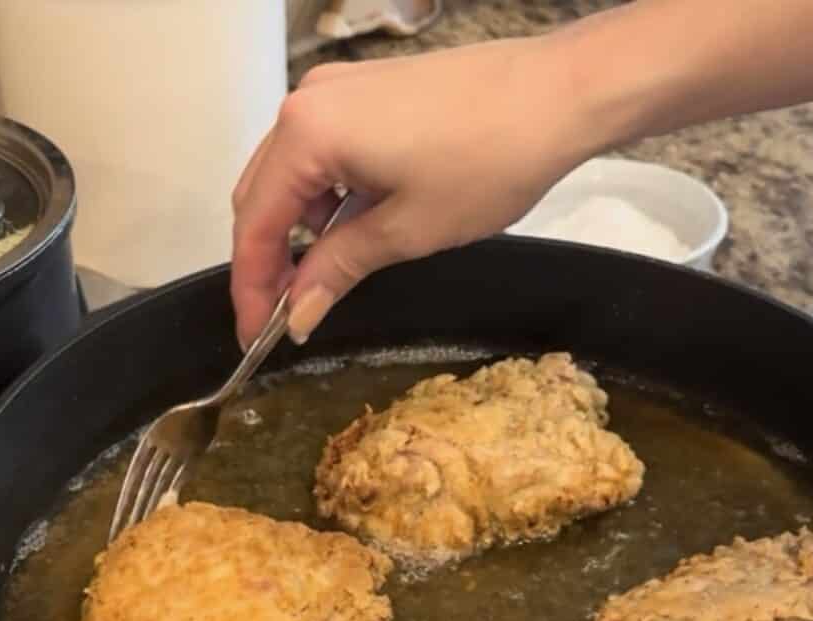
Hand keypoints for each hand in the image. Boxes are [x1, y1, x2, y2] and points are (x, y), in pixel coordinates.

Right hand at [230, 31, 600, 345]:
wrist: (559, 94)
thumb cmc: (487, 162)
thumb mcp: (406, 232)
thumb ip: (338, 270)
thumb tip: (297, 314)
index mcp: (307, 134)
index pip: (256, 224)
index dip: (253, 288)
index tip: (258, 337)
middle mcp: (308, 103)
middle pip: (262, 195)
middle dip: (267, 261)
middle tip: (284, 318)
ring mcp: (337, 91)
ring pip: (290, 175)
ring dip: (296, 230)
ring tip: (319, 281)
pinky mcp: (365, 92)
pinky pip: (322, 153)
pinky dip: (324, 199)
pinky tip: (347, 231)